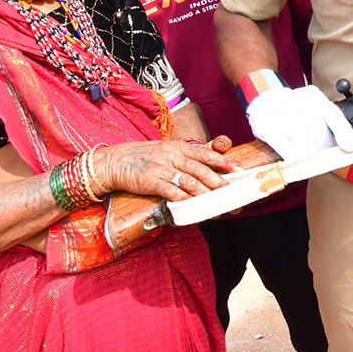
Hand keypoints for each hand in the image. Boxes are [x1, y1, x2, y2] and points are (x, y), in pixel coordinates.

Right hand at [96, 139, 237, 202]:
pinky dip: (182, 198)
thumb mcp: (165, 150)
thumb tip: (205, 167)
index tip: (237, 168)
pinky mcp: (150, 182)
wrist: (115, 161)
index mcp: (178, 147)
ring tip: (216, 200)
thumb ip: (184, 157)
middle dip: (217, 179)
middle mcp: (172, 156)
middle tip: (230, 188)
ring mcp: (161, 168)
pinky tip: (191, 204)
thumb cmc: (144, 157)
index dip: (222, 161)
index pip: (204, 154)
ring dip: (204, 192)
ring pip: (188, 181)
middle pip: (199, 168)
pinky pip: (169, 191)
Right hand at [246, 85, 352, 160]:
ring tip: (311, 160)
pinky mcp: (269, 128)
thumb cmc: (296, 111)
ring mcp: (283, 115)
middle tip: (324, 158)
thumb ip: (329, 125)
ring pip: (304, 145)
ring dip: (311, 158)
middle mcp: (299, 103)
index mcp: (314, 97)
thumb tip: (346, 148)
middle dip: (325, 150)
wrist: (266, 102)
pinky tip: (297, 160)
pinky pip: (287, 150)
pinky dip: (295, 159)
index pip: (332, 115)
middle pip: (319, 134)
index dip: (343, 132)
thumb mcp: (314, 110)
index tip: (351, 148)